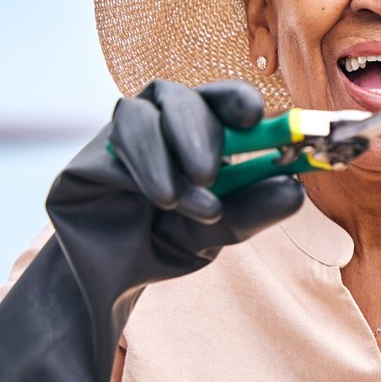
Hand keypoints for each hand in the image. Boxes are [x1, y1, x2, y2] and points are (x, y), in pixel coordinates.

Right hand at [0, 80, 303, 381]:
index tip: (256, 116)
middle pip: (177, 96)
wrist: (107, 285)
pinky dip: (144, 167)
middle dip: (198, 126)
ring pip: (139, 112)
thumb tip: (294, 189)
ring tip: (188, 202)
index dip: (236, 99)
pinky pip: (112, 145)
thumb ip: (251, 211)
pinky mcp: (85, 158)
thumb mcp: (216, 233)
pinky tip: (161, 201)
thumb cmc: (164, 246)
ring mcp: (116, 138)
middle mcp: (155, 126)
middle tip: (212, 169)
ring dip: (167, 150)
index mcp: (193, 133)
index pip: (217, 99)